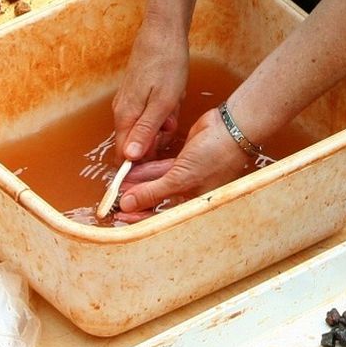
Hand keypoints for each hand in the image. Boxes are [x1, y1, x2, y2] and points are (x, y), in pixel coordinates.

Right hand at [112, 12, 188, 161]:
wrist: (163, 33)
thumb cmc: (167, 65)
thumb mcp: (163, 103)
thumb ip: (146, 132)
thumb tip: (129, 157)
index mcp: (126, 117)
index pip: (125, 155)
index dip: (145, 160)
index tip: (163, 149)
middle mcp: (121, 111)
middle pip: (137, 143)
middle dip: (157, 139)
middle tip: (172, 119)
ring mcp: (127, 102)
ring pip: (145, 128)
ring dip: (163, 123)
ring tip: (174, 103)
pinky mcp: (136, 94)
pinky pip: (149, 114)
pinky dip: (163, 110)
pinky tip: (172, 96)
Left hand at [115, 108, 250, 220]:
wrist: (231, 128)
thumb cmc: (215, 157)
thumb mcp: (180, 178)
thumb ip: (153, 191)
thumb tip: (128, 205)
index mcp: (194, 205)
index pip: (162, 217)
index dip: (140, 217)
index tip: (120, 216)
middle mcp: (190, 193)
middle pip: (158, 200)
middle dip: (137, 198)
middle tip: (115, 198)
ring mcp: (187, 175)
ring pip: (158, 182)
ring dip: (139, 182)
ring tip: (119, 183)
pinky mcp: (185, 160)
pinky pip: (162, 168)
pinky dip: (148, 169)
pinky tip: (132, 169)